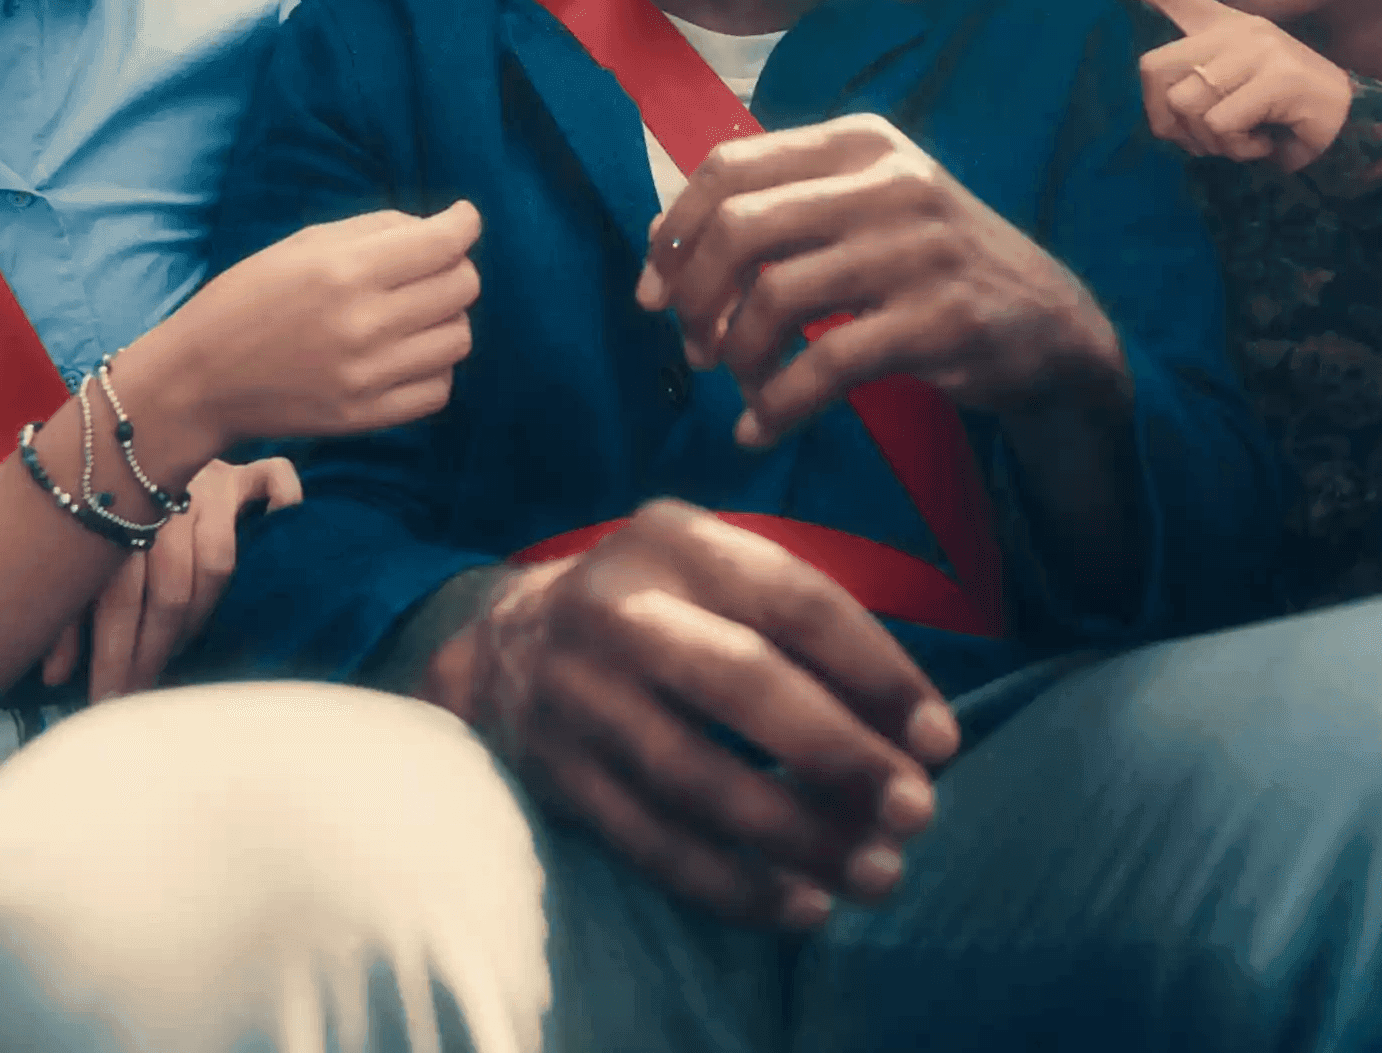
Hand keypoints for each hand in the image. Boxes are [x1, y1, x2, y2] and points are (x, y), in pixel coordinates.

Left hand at [40, 455, 301, 700]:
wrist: (129, 428)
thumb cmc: (101, 507)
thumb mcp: (74, 558)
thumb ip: (66, 614)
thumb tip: (56, 678)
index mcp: (111, 515)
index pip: (116, 597)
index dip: (113, 655)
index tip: (107, 703)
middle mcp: (161, 497)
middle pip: (170, 587)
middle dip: (154, 650)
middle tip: (143, 694)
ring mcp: (208, 482)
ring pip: (217, 559)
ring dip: (201, 615)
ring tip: (181, 651)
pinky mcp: (244, 470)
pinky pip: (276, 478)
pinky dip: (284, 503)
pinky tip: (276, 535)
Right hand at [132, 202, 483, 454]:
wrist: (200, 380)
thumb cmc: (249, 298)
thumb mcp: (303, 244)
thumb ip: (376, 229)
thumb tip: (441, 227)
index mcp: (344, 272)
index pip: (443, 244)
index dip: (463, 223)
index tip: (461, 219)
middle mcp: (363, 325)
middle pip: (462, 287)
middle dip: (454, 266)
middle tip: (427, 267)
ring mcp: (368, 378)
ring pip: (459, 337)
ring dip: (446, 318)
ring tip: (413, 312)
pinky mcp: (367, 417)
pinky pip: (440, 388)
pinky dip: (433, 366)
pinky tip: (404, 353)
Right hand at [422, 499, 958, 928]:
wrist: (505, 643)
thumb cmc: (661, 609)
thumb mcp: (717, 574)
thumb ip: (808, 629)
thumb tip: (917, 733)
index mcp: (675, 540)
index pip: (795, 601)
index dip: (878, 672)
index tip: (942, 740)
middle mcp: (618, 607)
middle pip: (743, 684)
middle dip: (841, 754)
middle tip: (918, 811)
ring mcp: (577, 692)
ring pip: (697, 777)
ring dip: (798, 836)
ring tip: (877, 874)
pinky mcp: (556, 772)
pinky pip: (652, 842)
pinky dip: (733, 886)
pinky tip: (801, 907)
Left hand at [635, 115, 1124, 447]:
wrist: (1052, 325)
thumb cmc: (932, 266)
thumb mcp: (865, 209)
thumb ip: (775, 208)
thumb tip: (660, 240)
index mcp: (859, 143)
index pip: (729, 165)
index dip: (674, 231)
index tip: (651, 290)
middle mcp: (889, 182)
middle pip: (741, 227)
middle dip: (695, 296)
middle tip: (693, 346)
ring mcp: (918, 250)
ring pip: (776, 297)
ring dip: (735, 355)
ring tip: (736, 385)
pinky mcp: (939, 321)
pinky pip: (825, 367)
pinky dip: (776, 407)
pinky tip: (758, 431)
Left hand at [1078, 0, 1352, 171]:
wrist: (1347, 122)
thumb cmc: (1277, 113)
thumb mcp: (1227, 96)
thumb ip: (1190, 90)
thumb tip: (1161, 113)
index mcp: (1220, 26)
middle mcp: (1235, 29)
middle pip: (1155, 69)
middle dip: (1168, 119)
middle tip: (1205, 138)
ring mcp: (1258, 49)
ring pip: (1187, 102)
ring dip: (1209, 139)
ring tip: (1243, 137)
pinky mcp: (1277, 77)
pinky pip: (1222, 122)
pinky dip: (1237, 146)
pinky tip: (1263, 141)